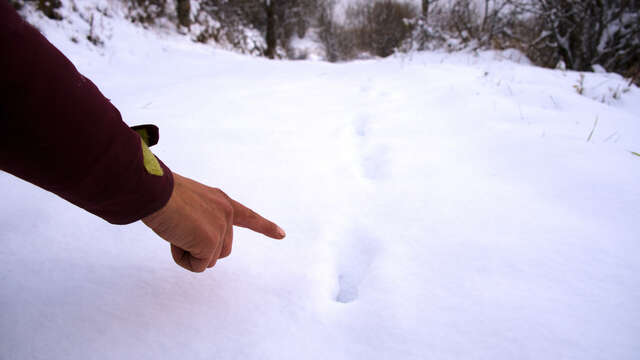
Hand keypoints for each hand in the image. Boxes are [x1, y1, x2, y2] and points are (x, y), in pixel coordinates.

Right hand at [142, 173, 284, 271]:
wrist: (154, 192)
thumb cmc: (159, 196)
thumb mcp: (185, 206)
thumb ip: (198, 222)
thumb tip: (198, 250)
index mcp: (221, 200)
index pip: (248, 216)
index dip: (265, 226)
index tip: (282, 234)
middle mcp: (226, 213)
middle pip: (220, 250)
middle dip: (198, 249)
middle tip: (179, 229)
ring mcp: (221, 228)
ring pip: (208, 260)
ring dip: (188, 253)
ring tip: (175, 230)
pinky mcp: (211, 242)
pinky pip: (198, 266)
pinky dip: (183, 259)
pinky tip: (175, 239)